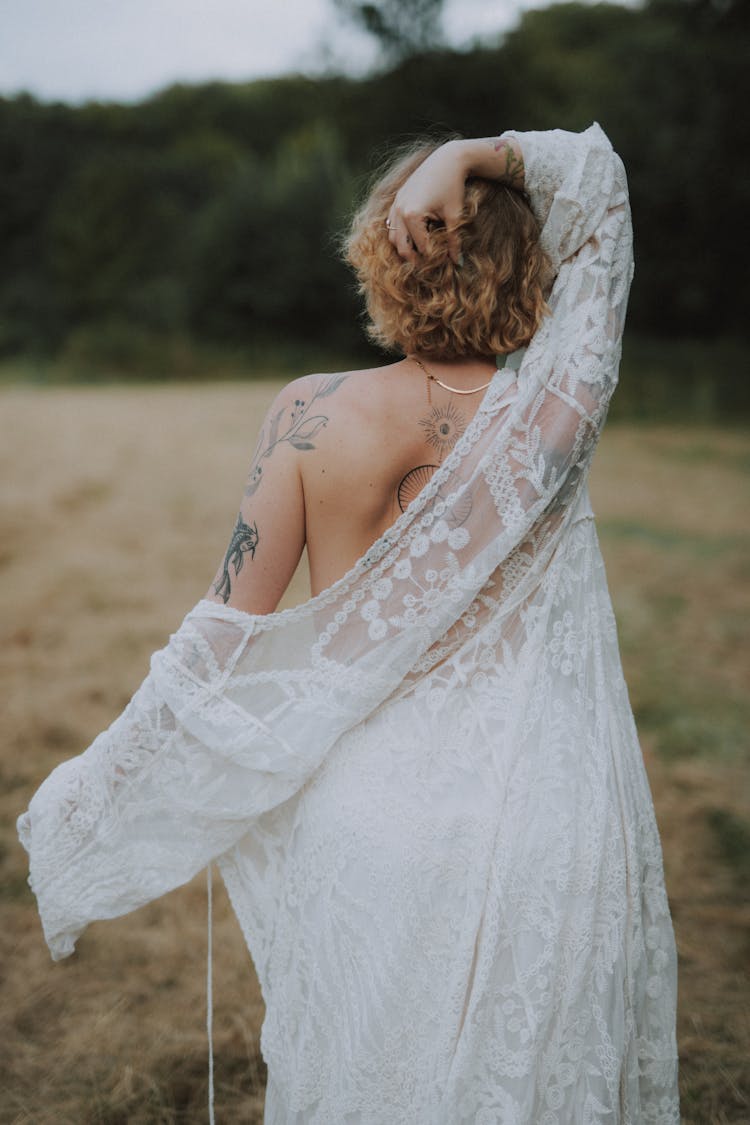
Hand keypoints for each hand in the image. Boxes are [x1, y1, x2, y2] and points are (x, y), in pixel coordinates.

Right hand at [386, 140, 468, 264]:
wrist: (448, 160)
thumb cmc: (453, 187)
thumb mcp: (454, 216)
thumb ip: (454, 241)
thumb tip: (457, 263)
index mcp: (413, 216)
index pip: (420, 247)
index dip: (432, 259)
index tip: (442, 265)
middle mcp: (400, 211)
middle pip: (401, 247)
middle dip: (414, 259)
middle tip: (427, 266)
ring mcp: (396, 204)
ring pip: (393, 237)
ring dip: (404, 247)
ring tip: (419, 253)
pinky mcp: (397, 199)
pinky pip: (392, 224)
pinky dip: (400, 234)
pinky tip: (413, 237)